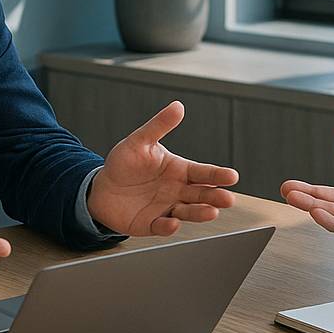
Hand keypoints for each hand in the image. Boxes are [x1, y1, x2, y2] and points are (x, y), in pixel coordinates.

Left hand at [87, 101, 238, 235]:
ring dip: (199, 213)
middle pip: (202, 194)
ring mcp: (166, 208)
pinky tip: (173, 223)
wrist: (102, 188)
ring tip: (211, 212)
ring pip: (188, 212)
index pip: (203, 172)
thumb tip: (177, 106)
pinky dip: (169, 226)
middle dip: (216, 197)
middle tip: (227, 199)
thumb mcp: (140, 141)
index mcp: (180, 170)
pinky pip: (162, 226)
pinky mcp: (152, 224)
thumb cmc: (125, 163)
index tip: (232, 176)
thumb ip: (159, 125)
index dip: (218, 175)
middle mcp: (178, 191)